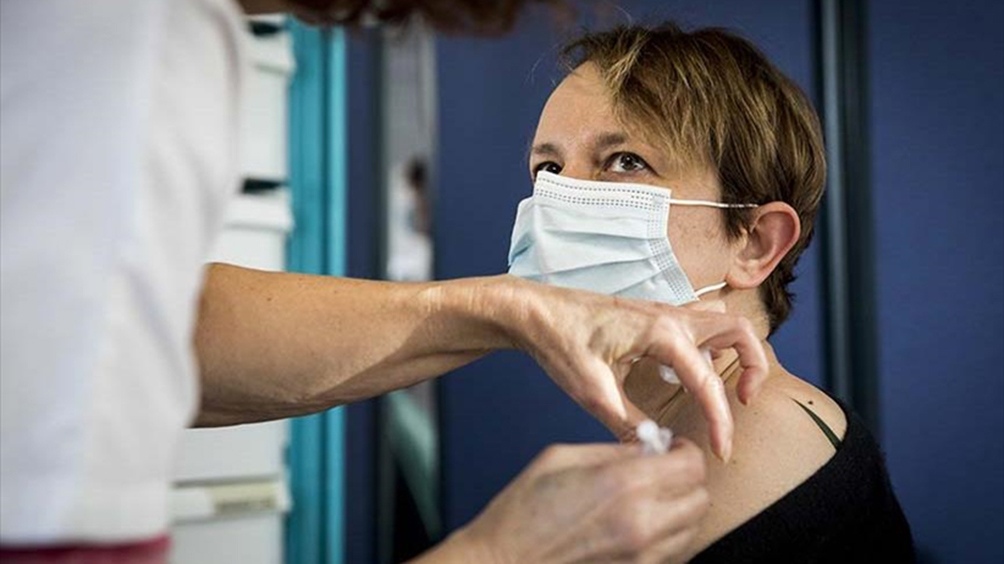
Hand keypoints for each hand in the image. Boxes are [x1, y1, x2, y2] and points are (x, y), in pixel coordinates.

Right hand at [415, 441, 709, 563]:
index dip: (685, 450)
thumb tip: (649, 448)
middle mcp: (643, 523)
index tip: (671, 448)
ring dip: (679, 511)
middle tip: (663, 473)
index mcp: (625, 483)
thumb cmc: (522, 511)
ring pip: (692, 530)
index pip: (691, 464)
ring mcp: (643, 556)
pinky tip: (640, 526)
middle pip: (701, 498)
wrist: (503, 561)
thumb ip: (614, 451)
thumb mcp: (563, 457)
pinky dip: (668, 538)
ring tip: (651, 501)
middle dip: (687, 480)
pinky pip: (674, 554)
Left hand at [499, 276, 767, 461]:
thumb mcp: (592, 392)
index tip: (721, 452)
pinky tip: (683, 375)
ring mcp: (664, 312)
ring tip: (719, 389)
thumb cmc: (559, 343)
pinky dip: (709, 345)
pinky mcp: (653, 316)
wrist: (534, 311)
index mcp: (660, 333)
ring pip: (722, 322)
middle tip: (740, 402)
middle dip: (753, 367)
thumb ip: (630, 425)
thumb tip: (658, 451)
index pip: (707, 382)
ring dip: (734, 352)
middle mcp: (671, 316)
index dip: (720, 422)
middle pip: (739, 331)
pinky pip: (699, 324)